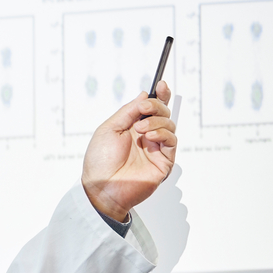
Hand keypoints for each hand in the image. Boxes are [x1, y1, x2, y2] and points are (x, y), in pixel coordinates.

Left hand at [81, 80, 176, 221]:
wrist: (101, 187)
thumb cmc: (100, 162)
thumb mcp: (109, 129)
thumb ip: (127, 112)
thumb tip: (143, 95)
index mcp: (131, 128)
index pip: (151, 109)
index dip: (159, 96)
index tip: (161, 85)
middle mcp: (145, 136)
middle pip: (163, 113)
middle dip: (156, 106)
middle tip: (144, 108)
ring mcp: (155, 148)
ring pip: (169, 124)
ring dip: (156, 121)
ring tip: (140, 130)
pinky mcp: (164, 161)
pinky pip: (172, 141)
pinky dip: (163, 134)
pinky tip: (149, 136)